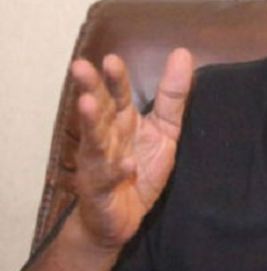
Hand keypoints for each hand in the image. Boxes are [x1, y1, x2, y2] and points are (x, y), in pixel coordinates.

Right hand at [67, 48, 192, 250]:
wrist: (123, 217)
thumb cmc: (140, 167)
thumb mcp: (165, 129)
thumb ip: (172, 95)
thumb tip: (183, 53)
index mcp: (121, 121)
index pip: (118, 95)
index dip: (115, 78)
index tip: (112, 58)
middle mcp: (106, 138)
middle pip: (98, 110)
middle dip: (89, 89)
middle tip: (80, 67)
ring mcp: (100, 163)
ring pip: (94, 140)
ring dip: (91, 122)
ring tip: (87, 104)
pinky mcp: (102, 190)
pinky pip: (109, 179)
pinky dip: (116, 171)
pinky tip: (125, 165)